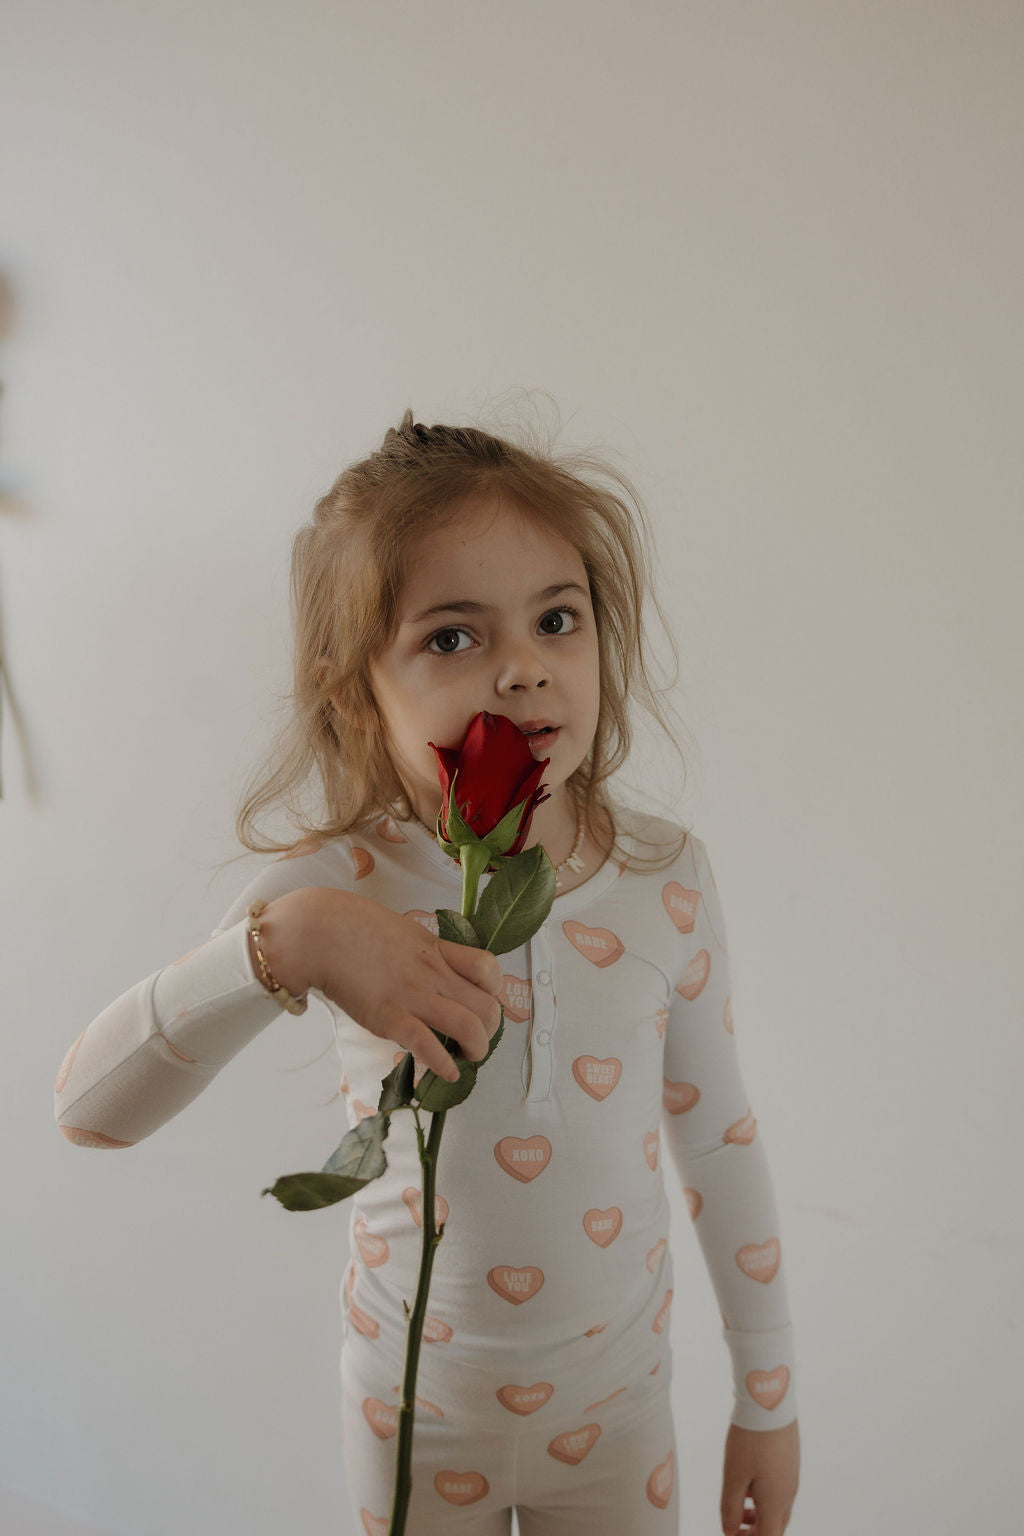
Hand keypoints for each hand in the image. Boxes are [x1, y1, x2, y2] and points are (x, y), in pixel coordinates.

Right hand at [303, 887, 504, 1082]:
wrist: (320, 933)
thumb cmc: (355, 929)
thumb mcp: (404, 933)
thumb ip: (424, 954)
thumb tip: (435, 972)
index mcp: (437, 950)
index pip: (488, 969)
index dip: (495, 991)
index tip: (485, 1002)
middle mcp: (433, 973)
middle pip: (487, 1006)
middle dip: (490, 1030)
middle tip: (478, 1038)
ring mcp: (413, 995)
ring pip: (468, 1026)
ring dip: (477, 1049)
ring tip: (470, 1057)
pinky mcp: (390, 1017)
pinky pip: (427, 1044)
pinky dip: (443, 1064)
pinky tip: (447, 1072)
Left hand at [721, 1418, 799, 1535]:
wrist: (770, 1400)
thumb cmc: (750, 1439)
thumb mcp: (733, 1475)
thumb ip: (730, 1507)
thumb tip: (730, 1530)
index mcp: (775, 1501)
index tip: (733, 1533)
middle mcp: (788, 1493)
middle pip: (776, 1526)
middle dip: (756, 1532)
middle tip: (735, 1527)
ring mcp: (792, 1476)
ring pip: (779, 1508)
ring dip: (760, 1515)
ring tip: (741, 1507)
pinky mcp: (790, 1461)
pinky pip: (781, 1490)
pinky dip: (765, 1497)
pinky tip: (751, 1483)